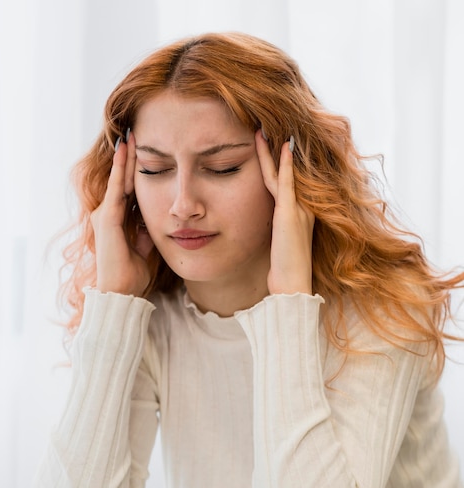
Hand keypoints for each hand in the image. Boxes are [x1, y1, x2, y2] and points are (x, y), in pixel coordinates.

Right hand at [90, 132, 153, 295]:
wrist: (120, 292)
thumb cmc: (131, 274)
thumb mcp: (144, 247)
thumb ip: (145, 232)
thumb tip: (154, 220)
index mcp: (116, 221)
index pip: (126, 190)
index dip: (134, 170)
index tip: (142, 150)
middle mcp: (106, 214)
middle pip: (121, 181)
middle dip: (128, 158)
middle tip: (133, 133)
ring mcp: (104, 215)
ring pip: (118, 180)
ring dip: (124, 158)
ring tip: (130, 135)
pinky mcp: (107, 219)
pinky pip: (117, 188)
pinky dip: (122, 170)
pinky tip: (127, 152)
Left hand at [255, 130, 314, 294]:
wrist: (292, 284)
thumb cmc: (285, 269)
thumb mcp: (281, 244)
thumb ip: (279, 230)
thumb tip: (274, 226)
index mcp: (299, 212)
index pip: (286, 181)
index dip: (278, 162)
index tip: (271, 143)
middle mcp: (302, 206)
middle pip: (286, 172)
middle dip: (275, 150)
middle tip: (266, 126)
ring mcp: (298, 208)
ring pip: (283, 172)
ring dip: (274, 151)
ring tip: (263, 130)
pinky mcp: (290, 214)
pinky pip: (286, 183)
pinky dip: (285, 165)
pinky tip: (282, 147)